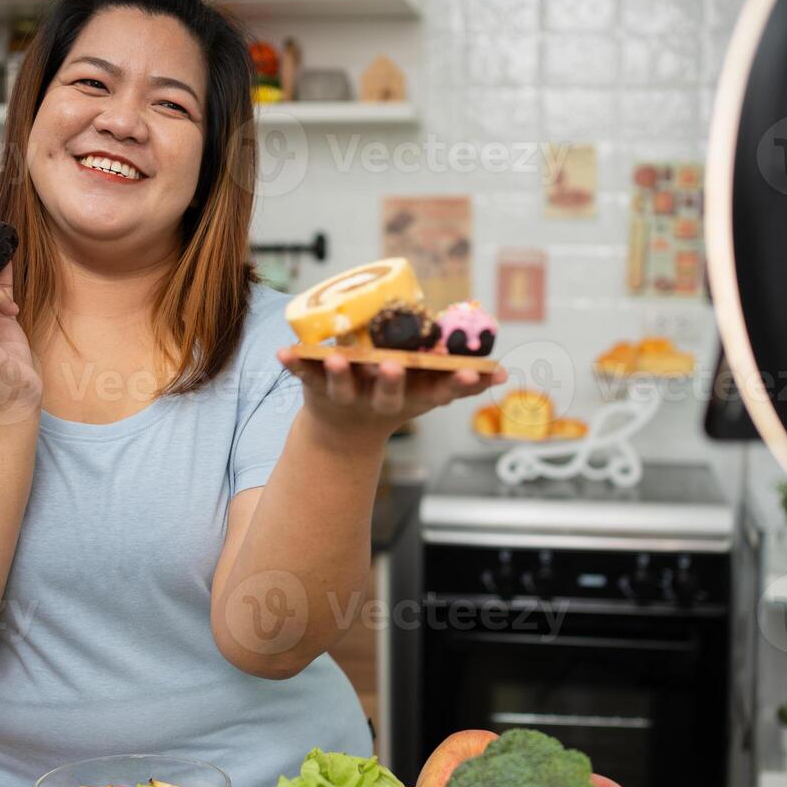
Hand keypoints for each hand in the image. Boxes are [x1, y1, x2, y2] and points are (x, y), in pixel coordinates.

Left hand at [276, 348, 507, 448]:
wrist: (343, 433)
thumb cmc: (395, 398)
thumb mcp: (427, 393)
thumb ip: (460, 381)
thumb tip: (504, 373)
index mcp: (413, 397)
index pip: (440, 392)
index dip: (459, 383)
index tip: (475, 372)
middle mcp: (380, 400)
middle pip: (389, 393)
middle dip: (392, 380)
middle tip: (394, 366)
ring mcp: (347, 396)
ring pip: (343, 388)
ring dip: (339, 375)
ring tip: (335, 359)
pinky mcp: (317, 389)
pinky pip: (303, 375)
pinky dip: (293, 364)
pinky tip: (282, 353)